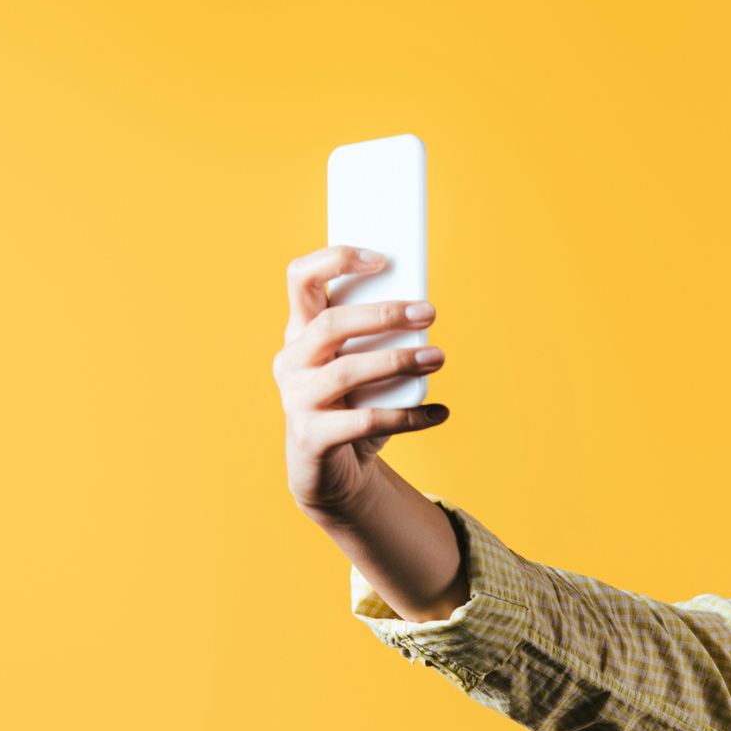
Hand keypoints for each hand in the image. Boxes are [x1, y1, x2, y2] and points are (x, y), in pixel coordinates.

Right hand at [273, 246, 447, 519]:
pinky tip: (438, 413)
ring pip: (347, 372)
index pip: (301, 279)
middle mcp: (291, 361)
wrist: (333, 472)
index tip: (381, 259)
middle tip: (429, 311)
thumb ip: (376, 338)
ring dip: (398, 361)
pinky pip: (364, 422)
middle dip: (383, 315)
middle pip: (332, 325)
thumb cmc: (352, 407)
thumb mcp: (359, 366)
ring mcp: (296, 400)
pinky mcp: (312, 438)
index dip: (335, 260)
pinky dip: (407, 417)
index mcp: (300, 333)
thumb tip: (422, 312)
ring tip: (437, 357)